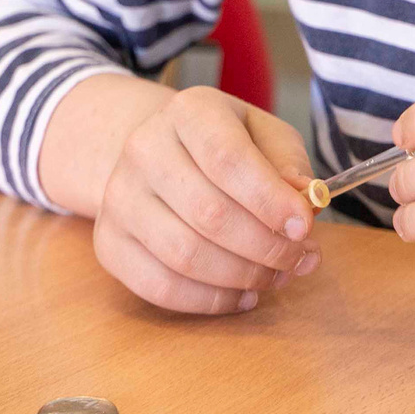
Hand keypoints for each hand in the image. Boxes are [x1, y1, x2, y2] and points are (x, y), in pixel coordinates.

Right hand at [95, 85, 322, 315]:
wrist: (155, 154)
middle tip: (299, 260)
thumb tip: (305, 203)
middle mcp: (144, 149)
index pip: (228, 159)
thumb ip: (289, 165)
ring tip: (276, 277)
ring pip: (184, 255)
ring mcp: (119, 198)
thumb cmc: (222, 145)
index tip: (306, 229)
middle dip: (265, 247)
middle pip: (209, 213)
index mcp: (188, 112)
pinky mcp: (108, 243)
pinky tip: (241, 295)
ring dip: (241, 277)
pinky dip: (209, 301)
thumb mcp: (263, 136)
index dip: (270, 201)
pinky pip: (159, 287)